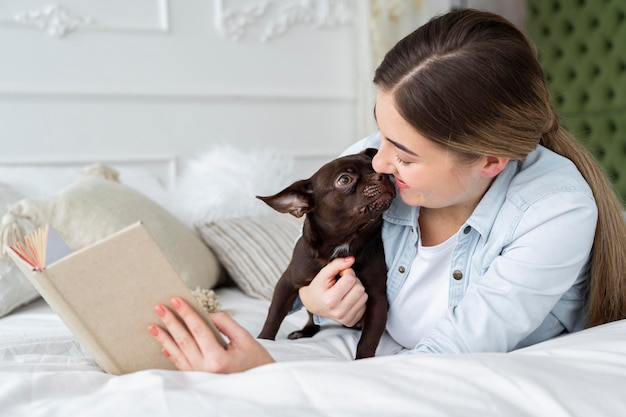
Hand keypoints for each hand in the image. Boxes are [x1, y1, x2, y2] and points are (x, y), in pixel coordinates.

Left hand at [148, 297, 273, 372]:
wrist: (258, 388)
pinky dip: (171, 354)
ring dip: (164, 338)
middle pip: (184, 340)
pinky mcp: (197, 380)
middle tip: (159, 308)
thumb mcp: (245, 339)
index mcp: (218, 359)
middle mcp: (204, 369)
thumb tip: (208, 315)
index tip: (176, 300)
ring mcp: (198, 376)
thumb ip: (226, 324)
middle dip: (171, 322)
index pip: (198, 330)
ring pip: (178, 353)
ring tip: (153, 326)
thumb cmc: (255, 363)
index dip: (187, 313)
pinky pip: (180, 365)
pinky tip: (163, 345)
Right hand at [298, 257, 367, 326]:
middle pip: (360, 288)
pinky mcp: (351, 321)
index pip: (350, 279)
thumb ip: (336, 265)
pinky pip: (364, 305)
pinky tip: (347, 299)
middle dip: (353, 281)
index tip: (340, 274)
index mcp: (330, 301)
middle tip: (343, 282)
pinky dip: (357, 300)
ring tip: (345, 290)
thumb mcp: (323, 274)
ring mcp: (346, 318)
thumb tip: (351, 260)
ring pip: (364, 296)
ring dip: (356, 290)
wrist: (312, 305)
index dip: (347, 272)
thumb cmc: (317, 288)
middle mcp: (339, 312)